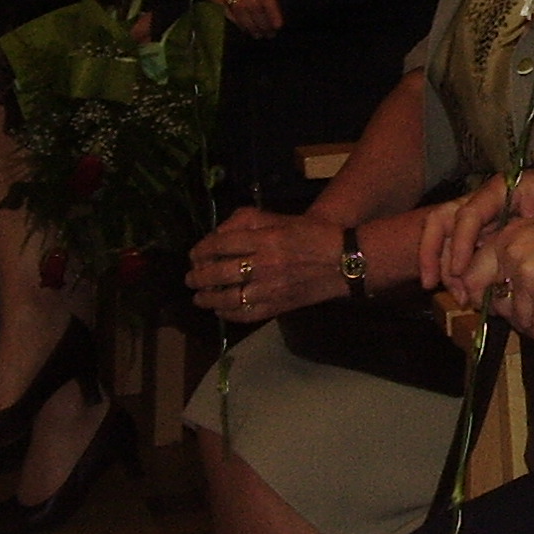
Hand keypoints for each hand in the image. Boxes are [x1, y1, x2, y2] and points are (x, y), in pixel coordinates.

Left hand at [185, 206, 350, 319]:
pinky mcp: (278, 306)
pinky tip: (220, 310)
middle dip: (198, 277)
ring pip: (228, 298)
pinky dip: (228, 314)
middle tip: (190, 278)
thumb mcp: (279, 219)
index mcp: (265, 239)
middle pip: (218, 273)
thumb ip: (246, 220)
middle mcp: (265, 264)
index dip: (201, 250)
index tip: (194, 255)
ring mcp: (271, 289)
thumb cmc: (310, 235)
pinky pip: (246, 314)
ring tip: (199, 297)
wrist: (343, 261)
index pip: (220, 245)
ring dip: (207, 299)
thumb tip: (217, 235)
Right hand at [202, 0, 295, 37]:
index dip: (273, 11)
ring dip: (252, 26)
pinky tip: (246, 30)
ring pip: (241, 12)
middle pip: (254, 6)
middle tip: (270, 34)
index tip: (279, 26)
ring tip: (259, 35)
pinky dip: (239, 24)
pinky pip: (228, 14)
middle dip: (263, 22)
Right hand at [426, 166, 533, 297]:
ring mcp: (483, 216)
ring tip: (455, 295)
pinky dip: (457, 270)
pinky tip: (463, 292)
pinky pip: (462, 248)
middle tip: (434, 285)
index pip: (467, 214)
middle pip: (442, 221)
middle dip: (432, 253)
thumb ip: (532, 228)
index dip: (458, 244)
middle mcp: (484, 200)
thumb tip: (504, 256)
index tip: (459, 272)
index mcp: (499, 189)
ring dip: (441, 265)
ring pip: (446, 236)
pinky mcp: (487, 232)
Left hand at [459, 205, 533, 350]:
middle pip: (496, 301)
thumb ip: (519, 253)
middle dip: (511, 315)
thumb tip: (504, 286)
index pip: (473, 274)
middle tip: (527, 321)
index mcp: (508, 237)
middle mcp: (512, 256)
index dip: (479, 295)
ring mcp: (528, 278)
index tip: (488, 306)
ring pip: (520, 319)